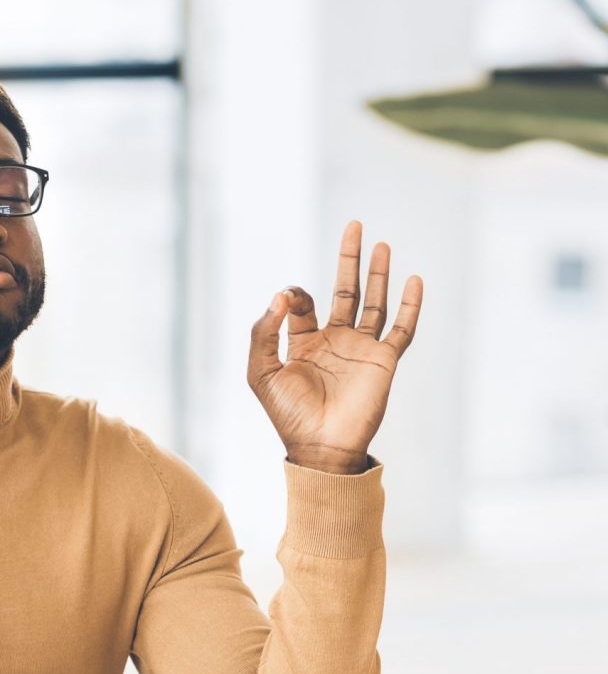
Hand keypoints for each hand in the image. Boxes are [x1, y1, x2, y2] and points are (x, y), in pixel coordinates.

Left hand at [246, 221, 422, 474]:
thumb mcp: (260, 372)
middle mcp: (334, 342)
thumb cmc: (287, 415)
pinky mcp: (383, 361)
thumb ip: (263, 333)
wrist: (320, 447)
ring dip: (377, 274)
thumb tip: (280, 295)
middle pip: (344, 291)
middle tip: (354, 226)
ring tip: (381, 244)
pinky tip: (413, 280)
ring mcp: (361, 350)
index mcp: (304, 344)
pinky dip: (410, 305)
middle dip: (348, 259)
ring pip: (373, 303)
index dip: (294, 296)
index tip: (288, 300)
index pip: (303, 304)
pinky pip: (401, 328)